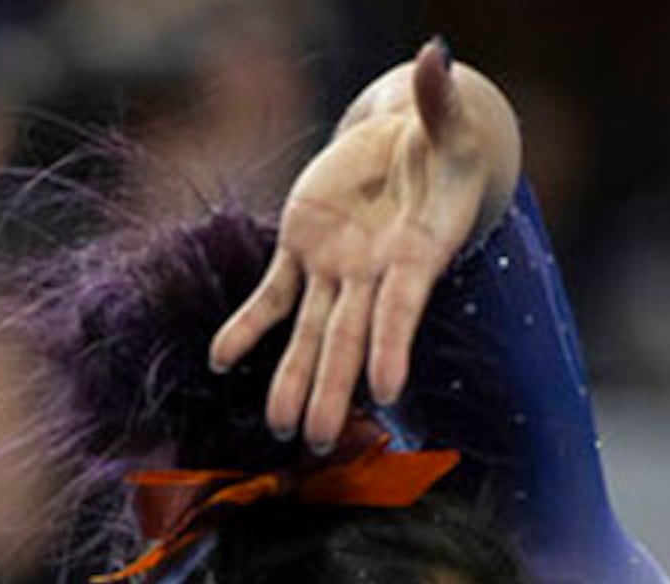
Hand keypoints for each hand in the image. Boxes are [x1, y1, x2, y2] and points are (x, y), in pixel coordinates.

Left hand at [209, 39, 521, 449]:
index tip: (386, 392)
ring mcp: (336, 268)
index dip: (393, 347)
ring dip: (292, 378)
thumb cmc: (445, 144)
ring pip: (311, 333)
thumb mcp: (449, 123)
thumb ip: (440, 101)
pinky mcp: (304, 251)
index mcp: (414, 253)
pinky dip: (247, 327)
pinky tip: (219, 359)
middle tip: (317, 442)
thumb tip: (436, 55)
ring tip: (277, 428)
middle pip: (349, 339)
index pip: (401, 309)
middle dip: (332, 390)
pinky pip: (272, 298)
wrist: (415, 148)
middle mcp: (373, 273)